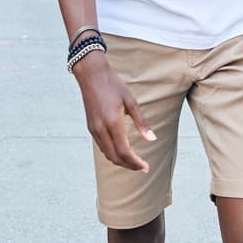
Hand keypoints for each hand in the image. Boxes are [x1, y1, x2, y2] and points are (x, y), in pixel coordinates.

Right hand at [73, 51, 154, 171]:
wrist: (91, 75)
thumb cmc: (113, 85)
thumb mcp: (131, 101)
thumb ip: (141, 122)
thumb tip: (152, 139)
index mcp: (113, 122)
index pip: (124, 152)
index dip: (135, 163)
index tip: (146, 166)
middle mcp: (101, 129)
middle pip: (115, 157)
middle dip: (129, 165)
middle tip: (141, 167)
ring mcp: (94, 129)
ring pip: (107, 153)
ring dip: (120, 161)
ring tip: (133, 162)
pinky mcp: (90, 126)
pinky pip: (101, 146)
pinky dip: (112, 153)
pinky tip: (120, 150)